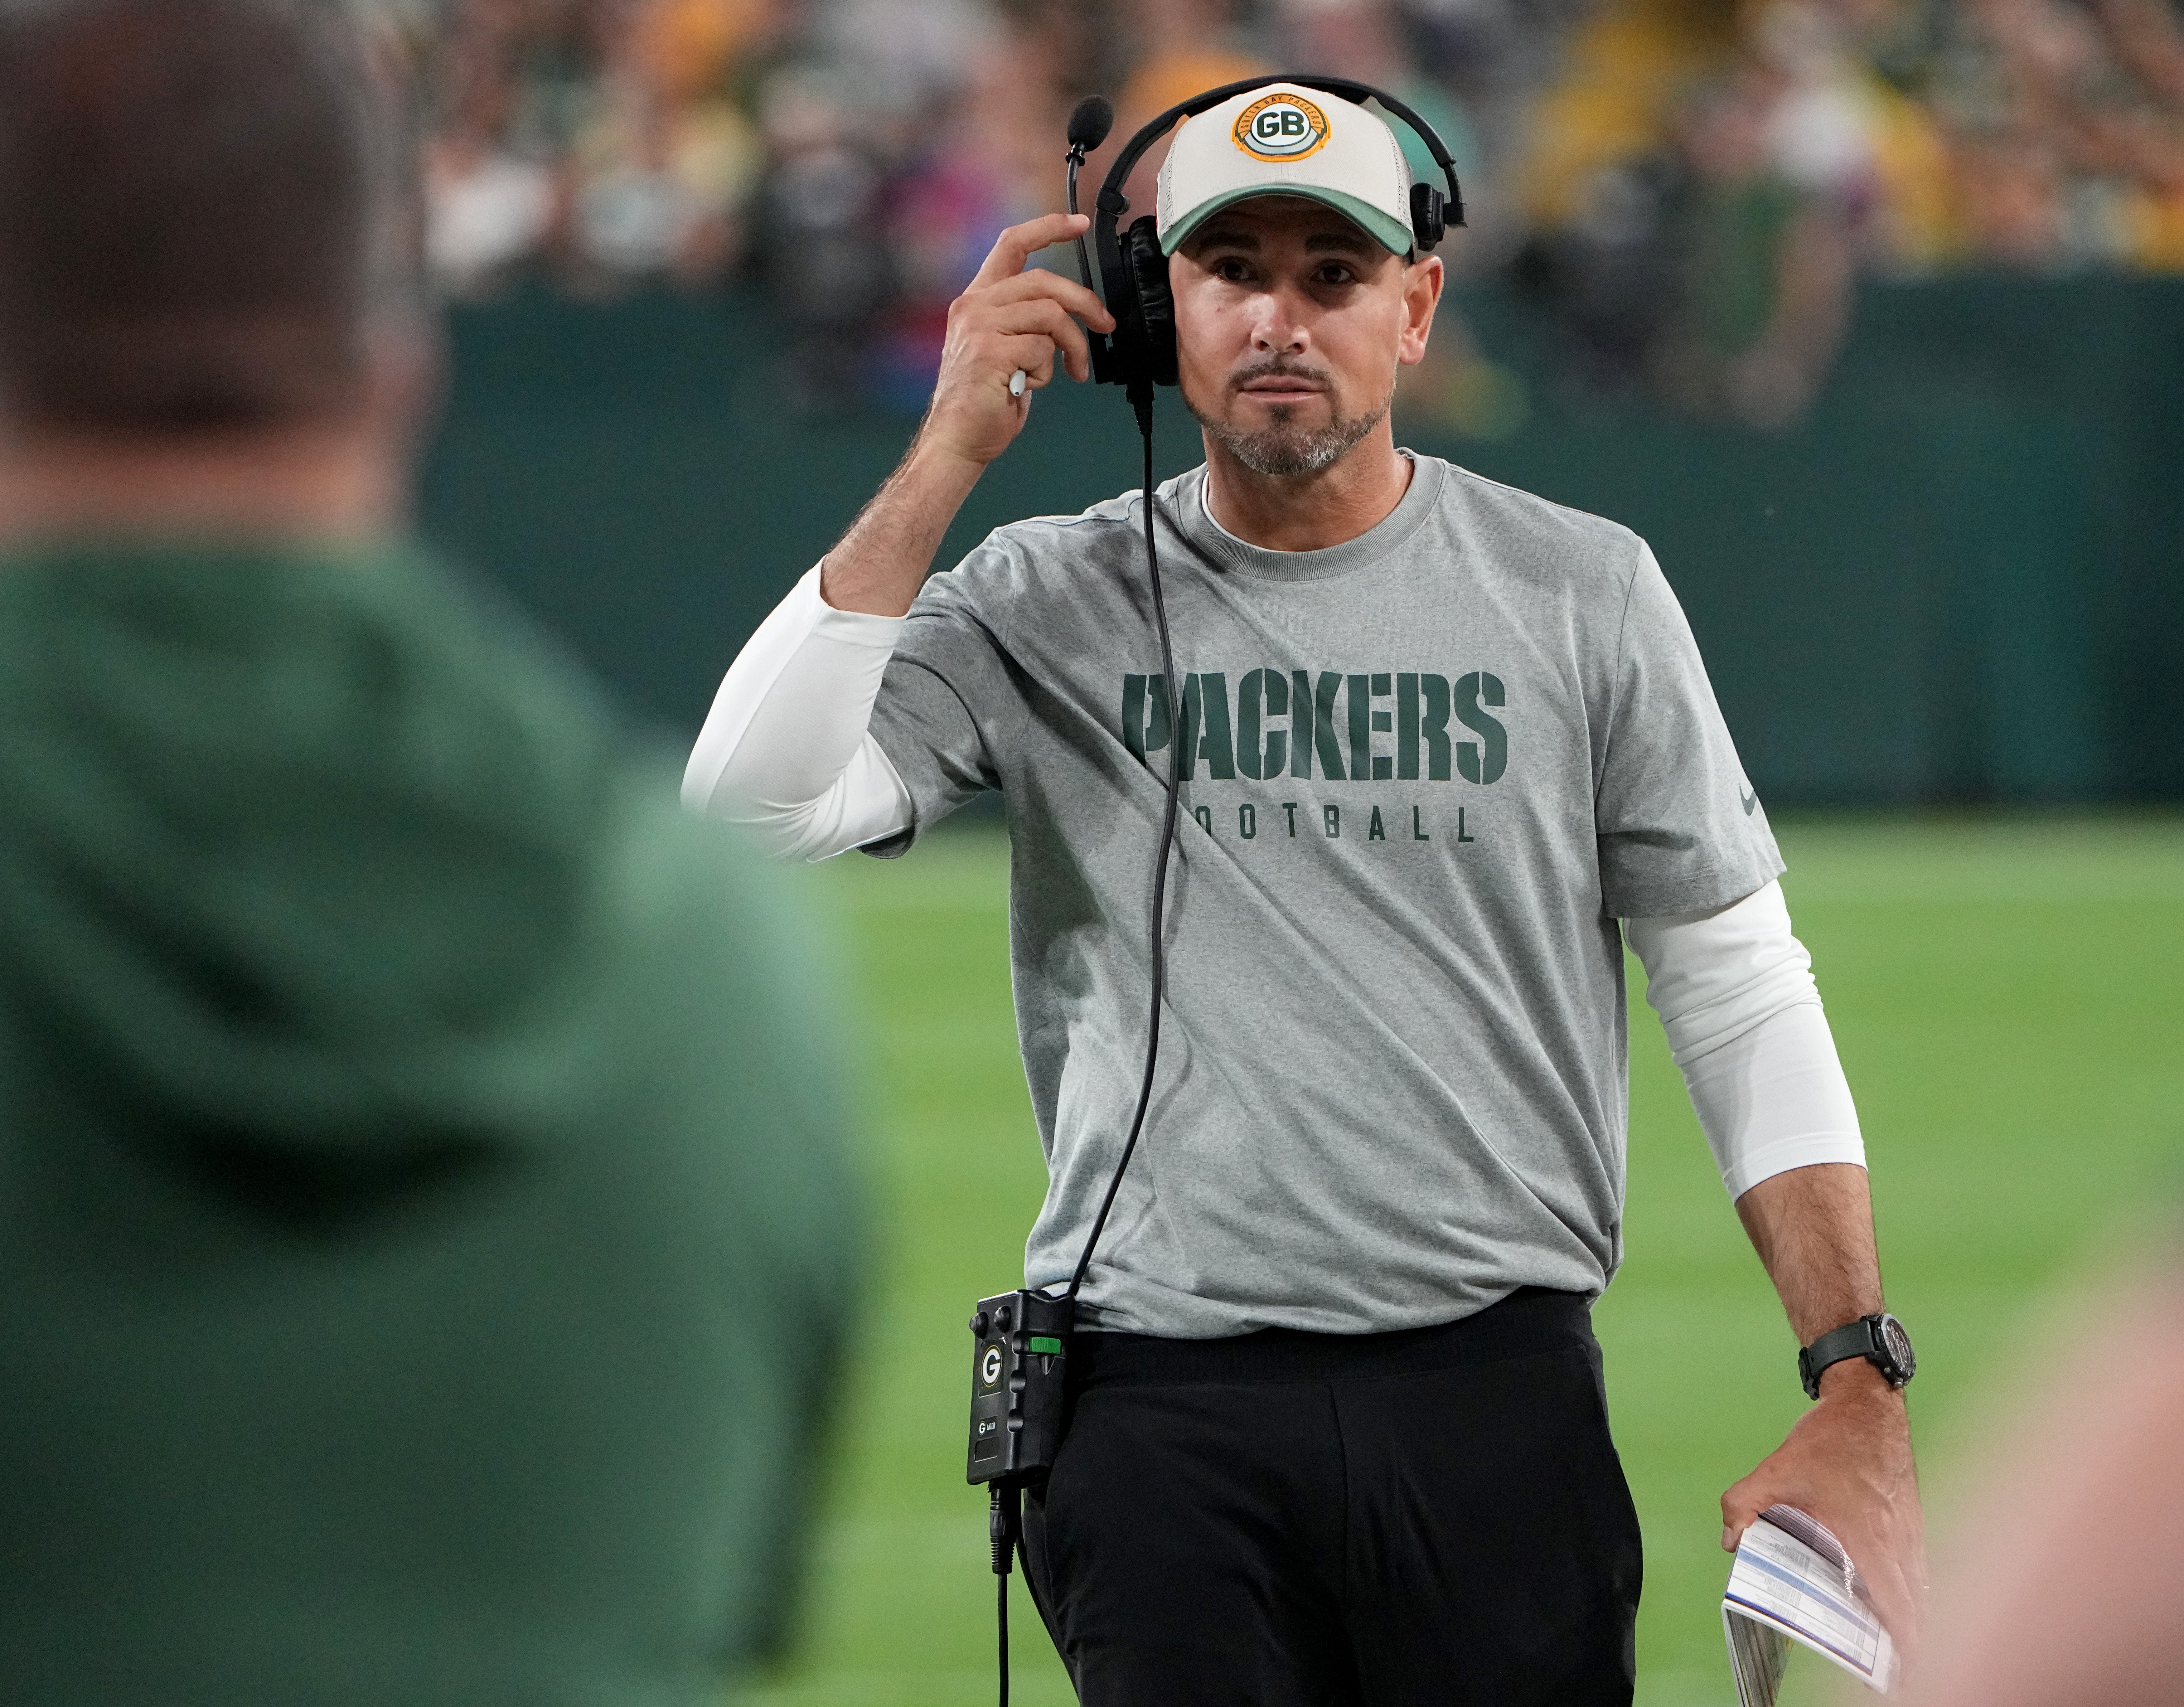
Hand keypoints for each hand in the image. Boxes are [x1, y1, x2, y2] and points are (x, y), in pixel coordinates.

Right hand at [921, 212, 1114, 470]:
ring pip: (1050, 315)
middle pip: (1044, 281)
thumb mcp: (1005, 348)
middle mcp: (974, 306)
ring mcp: (979, 327)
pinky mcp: (990, 352)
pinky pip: (1041, 349)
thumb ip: (1026, 322)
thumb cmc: (985, 400)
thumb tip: (1067, 315)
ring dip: (1073, 345)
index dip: (1048, 228)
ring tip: (1073, 369)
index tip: (1078, 223)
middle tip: (1105, 325)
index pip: (1012, 245)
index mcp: (978, 299)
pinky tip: (1030, 385)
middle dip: (1084, 302)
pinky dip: (1047, 371)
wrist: (958, 439)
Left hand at [1722, 1360, 1926, 1664]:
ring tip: (1897, 1648)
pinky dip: (1913, 1592)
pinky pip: (1919, 1568)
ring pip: (1920, 1590)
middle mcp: (1898, 1540)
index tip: (1900, 1673)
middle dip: (1909, 1645)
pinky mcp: (1914, 1521)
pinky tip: (1899, 1603)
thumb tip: (1731, 1541)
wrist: (1867, 1405)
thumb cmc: (1829, 1440)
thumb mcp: (1774, 1471)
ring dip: (1911, 1619)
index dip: (1902, 1643)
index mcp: (1867, 1537)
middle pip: (1915, 1608)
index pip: (1894, 1604)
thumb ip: (1743, 1506)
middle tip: (1896, 1672)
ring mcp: (1911, 1531)